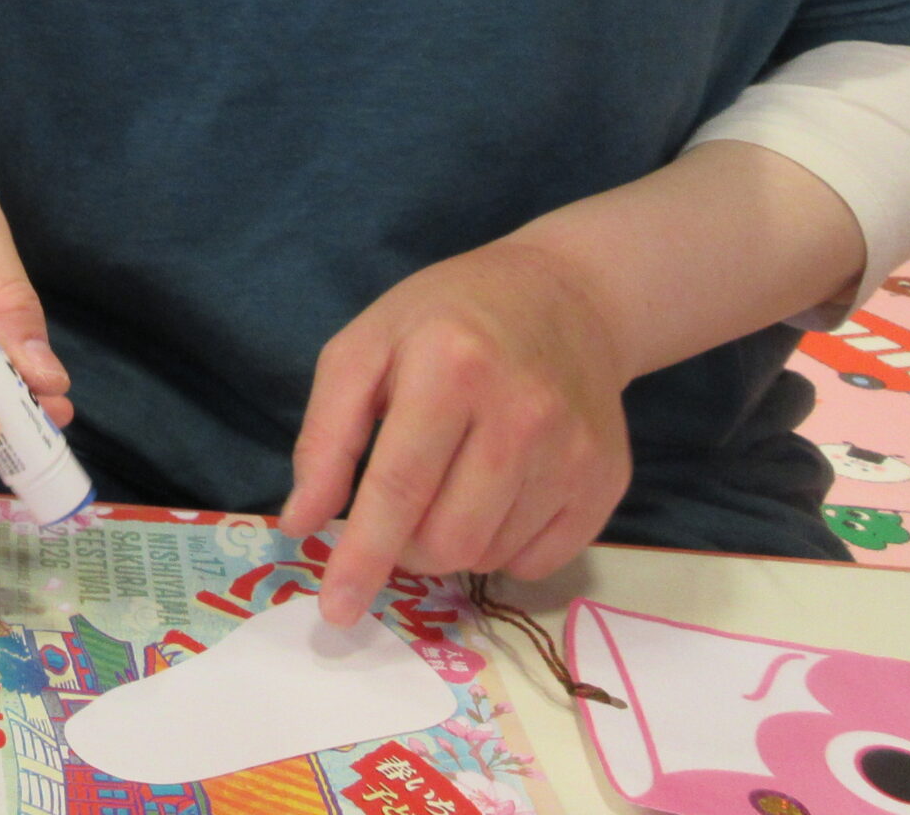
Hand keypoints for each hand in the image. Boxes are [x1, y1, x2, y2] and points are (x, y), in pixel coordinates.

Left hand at [281, 240, 631, 625]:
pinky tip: (498, 493)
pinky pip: (538, 562)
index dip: (362, 557)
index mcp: (451, 368)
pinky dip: (502, 548)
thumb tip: (302, 523)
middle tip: (399, 507)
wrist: (565, 297)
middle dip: (405, 547)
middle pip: (446, 539)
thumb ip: (326, 436)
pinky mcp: (607, 480)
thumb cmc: (445, 320)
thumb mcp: (364, 347)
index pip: (398, 489)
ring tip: (452, 480)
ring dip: (452, 543)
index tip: (334, 611)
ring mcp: (573, 451)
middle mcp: (522, 414)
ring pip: (489, 556)